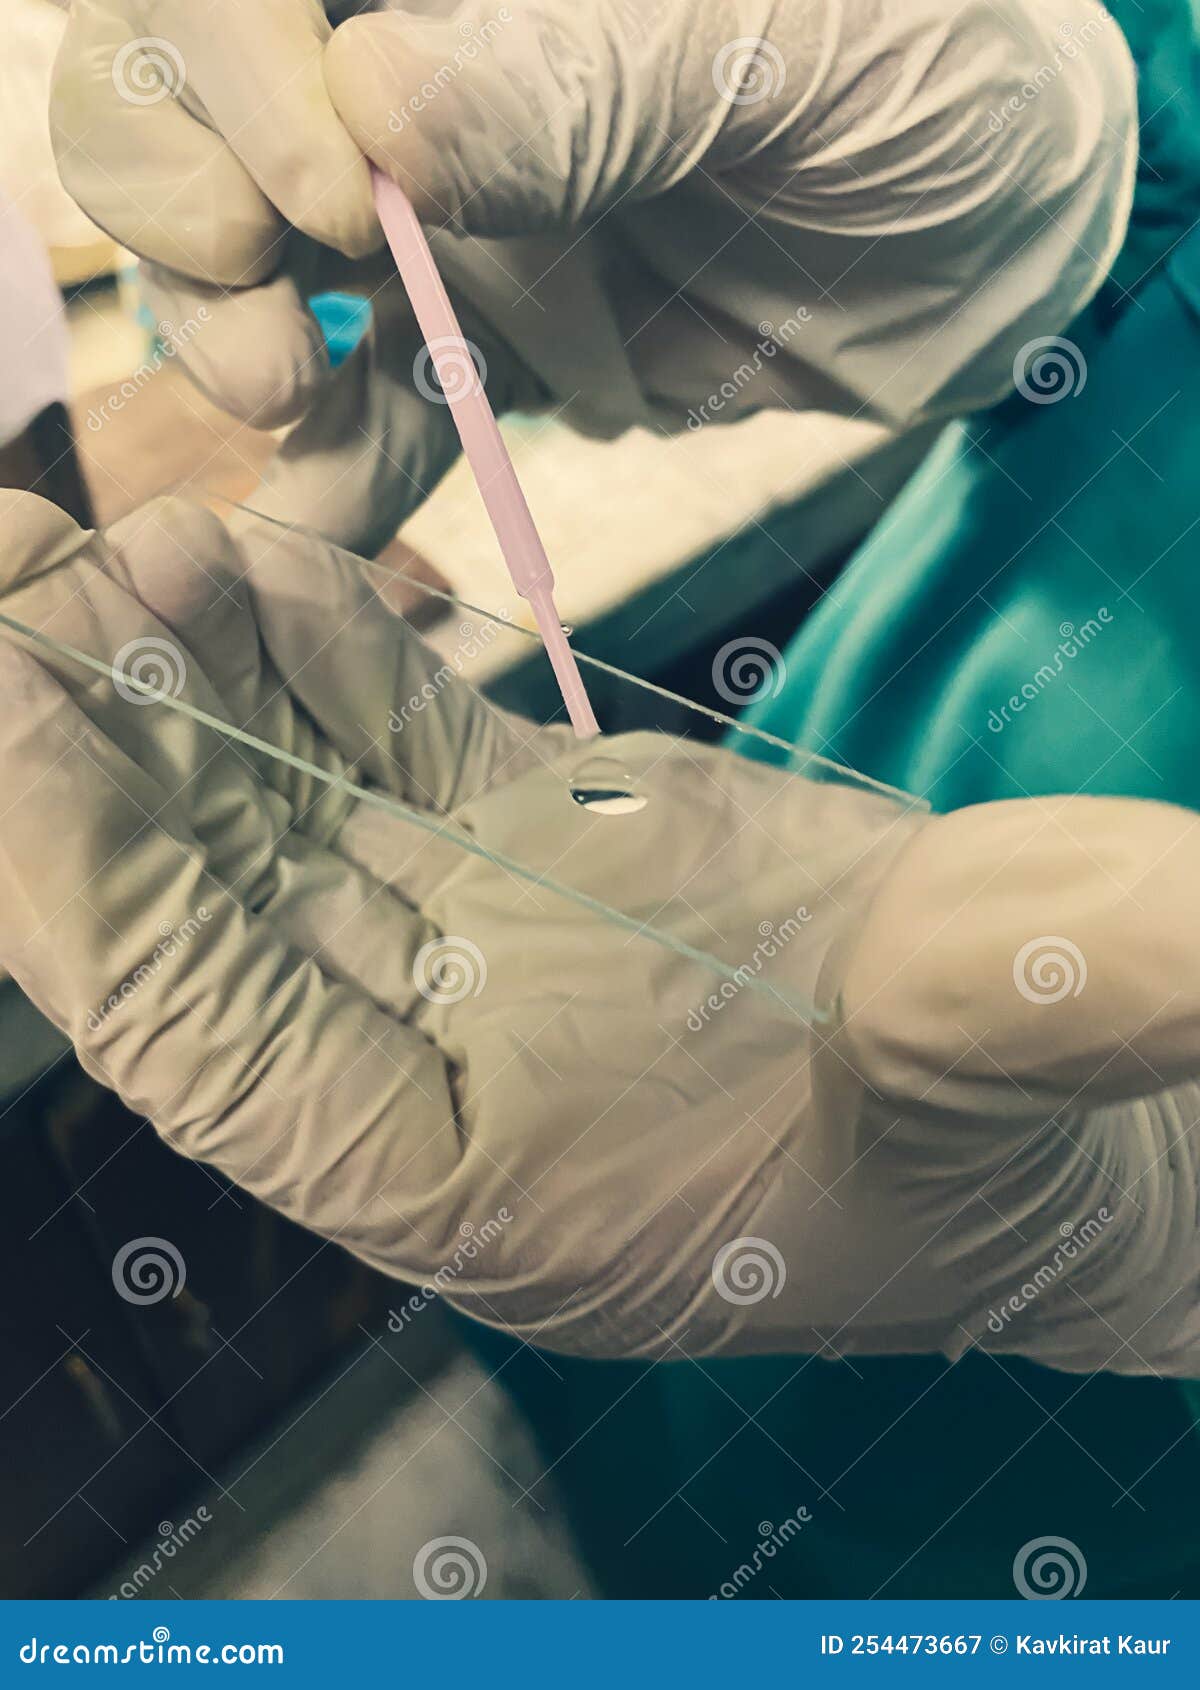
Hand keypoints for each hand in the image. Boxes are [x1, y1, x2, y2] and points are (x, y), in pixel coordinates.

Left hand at [1, 492, 1190, 1368]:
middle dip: (77, 763)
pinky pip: (376, 753)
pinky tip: (244, 570)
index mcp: (473, 1184)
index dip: (91, 887)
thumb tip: (1153, 919)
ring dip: (176, 689)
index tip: (9, 718)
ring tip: (105, 545)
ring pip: (271, 815)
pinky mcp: (526, 851)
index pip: (211, 1043)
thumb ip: (1004, 999)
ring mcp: (470, 943)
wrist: (1033, 1108)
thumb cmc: (1010, 1135)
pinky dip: (309, 665)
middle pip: (199, 912)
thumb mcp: (997, 1064)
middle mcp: (430, 1064)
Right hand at [51, 1, 1135, 551]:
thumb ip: (595, 70)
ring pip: (239, 245)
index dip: (223, 60)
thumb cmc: (933, 74)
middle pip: (180, 87)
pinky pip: (364, 394)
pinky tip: (314, 524)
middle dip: (181, 203)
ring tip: (286, 400)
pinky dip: (329, 467)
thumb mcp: (791, 42)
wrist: (993, 234)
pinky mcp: (478, 329)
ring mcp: (431, 195)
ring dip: (231, 333)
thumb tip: (380, 116)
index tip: (333, 199)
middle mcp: (416, 49)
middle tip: (273, 331)